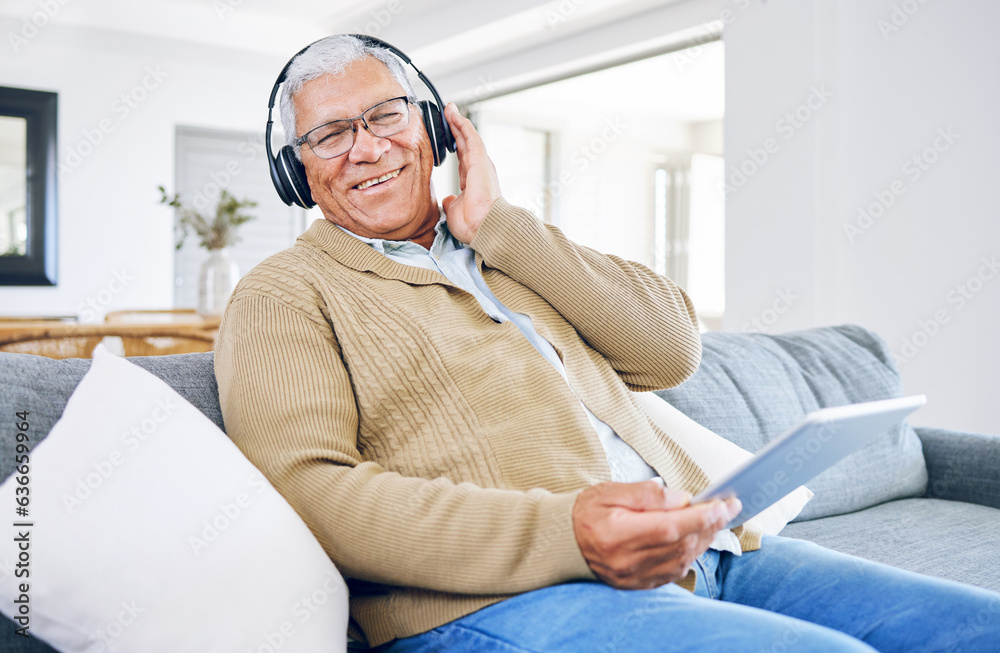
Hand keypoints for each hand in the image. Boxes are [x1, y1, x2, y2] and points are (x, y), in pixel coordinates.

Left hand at [440, 103, 501, 243]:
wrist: (484, 226)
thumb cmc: (473, 224)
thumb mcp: (455, 211)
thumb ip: (452, 202)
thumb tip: (448, 200)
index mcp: (473, 182)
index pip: (462, 159)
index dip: (455, 146)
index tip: (448, 136)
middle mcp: (478, 171)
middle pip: (465, 144)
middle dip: (456, 129)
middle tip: (448, 114)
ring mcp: (481, 164)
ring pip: (468, 137)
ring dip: (458, 122)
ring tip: (449, 109)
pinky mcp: (480, 160)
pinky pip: (471, 137)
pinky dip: (462, 124)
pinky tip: (454, 114)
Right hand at [572, 480, 741, 589]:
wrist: (563, 541)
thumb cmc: (586, 512)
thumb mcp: (611, 491)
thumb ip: (647, 495)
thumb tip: (682, 498)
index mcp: (617, 534)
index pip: (670, 527)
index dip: (701, 516)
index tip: (724, 504)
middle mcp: (627, 561)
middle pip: (680, 545)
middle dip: (709, 525)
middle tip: (726, 508)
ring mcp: (633, 577)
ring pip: (681, 560)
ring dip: (703, 540)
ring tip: (714, 520)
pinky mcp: (637, 584)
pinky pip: (673, 572)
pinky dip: (689, 555)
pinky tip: (695, 539)